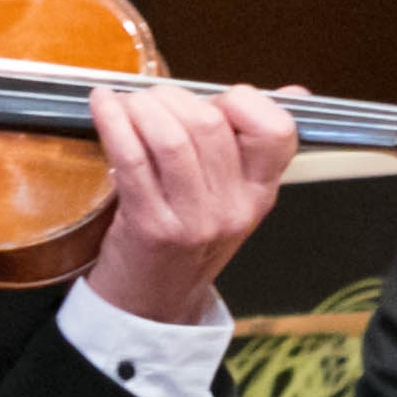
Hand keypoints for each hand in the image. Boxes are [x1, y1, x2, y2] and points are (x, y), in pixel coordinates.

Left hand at [84, 79, 293, 323]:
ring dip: (140, 106)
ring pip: (170, 135)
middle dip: (172, 96)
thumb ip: (256, 146)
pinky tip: (102, 104)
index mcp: (260, 194)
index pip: (277, 131)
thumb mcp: (234, 198)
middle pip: (209, 123)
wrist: (154, 302)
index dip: (244, 100)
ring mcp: (194, 220)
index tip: (214, 101)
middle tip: (151, 99)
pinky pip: (131, 156)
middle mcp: (234, 208)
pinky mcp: (151, 225)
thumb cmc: (186, 239)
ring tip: (127, 104)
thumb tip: (293, 94)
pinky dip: (112, 120)